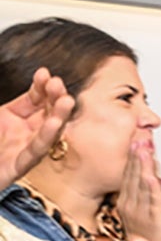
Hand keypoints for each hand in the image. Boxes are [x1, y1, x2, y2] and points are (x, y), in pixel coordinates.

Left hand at [0, 67, 72, 190]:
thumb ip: (14, 102)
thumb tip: (38, 75)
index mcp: (15, 119)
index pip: (35, 100)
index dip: (41, 87)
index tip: (44, 74)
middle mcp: (24, 134)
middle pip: (47, 114)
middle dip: (55, 98)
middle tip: (58, 84)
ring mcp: (23, 150)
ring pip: (48, 133)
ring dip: (60, 116)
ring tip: (66, 101)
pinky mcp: (18, 167)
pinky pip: (35, 152)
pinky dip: (46, 137)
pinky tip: (54, 123)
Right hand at [117, 138, 160, 240]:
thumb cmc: (148, 236)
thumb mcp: (140, 211)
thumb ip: (143, 190)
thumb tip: (147, 167)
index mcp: (124, 203)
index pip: (127, 176)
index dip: (132, 158)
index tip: (134, 140)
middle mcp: (129, 208)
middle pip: (132, 178)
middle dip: (137, 157)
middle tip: (139, 138)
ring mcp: (140, 215)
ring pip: (142, 186)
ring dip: (143, 166)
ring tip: (144, 148)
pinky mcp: (154, 222)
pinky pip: (153, 201)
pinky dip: (152, 186)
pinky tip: (150, 174)